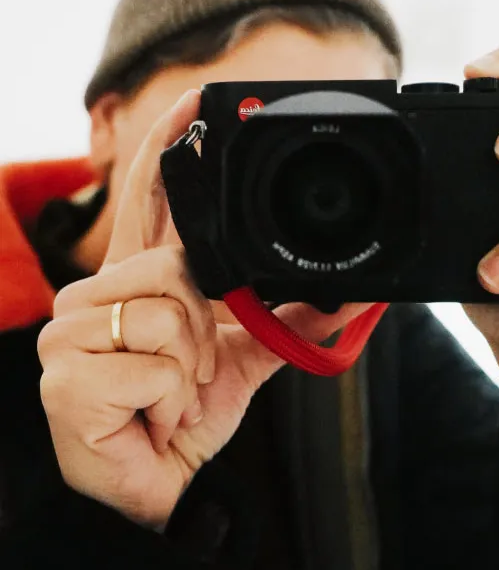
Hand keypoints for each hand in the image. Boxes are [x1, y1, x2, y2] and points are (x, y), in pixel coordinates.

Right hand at [38, 90, 368, 528]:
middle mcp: (98, 291)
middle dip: (202, 324)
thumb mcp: (239, 357)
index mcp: (139, 279)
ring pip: (166, 311)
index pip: (149, 198)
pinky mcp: (65, 372)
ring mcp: (73, 329)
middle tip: (190, 368)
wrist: (156, 482)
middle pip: (173, 264)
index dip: (168, 146)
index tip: (194, 102)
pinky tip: (145, 411)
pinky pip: (152, 363)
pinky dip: (169, 396)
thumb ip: (284, 318)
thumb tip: (347, 297)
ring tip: (170, 392)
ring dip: (188, 365)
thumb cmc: (183, 411)